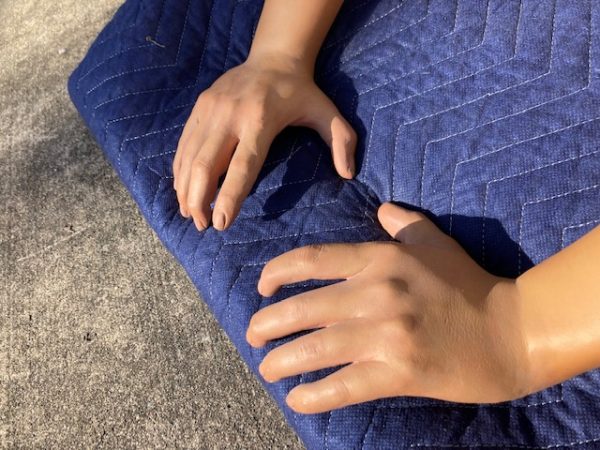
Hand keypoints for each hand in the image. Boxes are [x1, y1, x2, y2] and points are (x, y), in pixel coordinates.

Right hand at [173, 54, 356, 230]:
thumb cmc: (301, 92)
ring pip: (189, 156)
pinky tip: (183, 190)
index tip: (220, 223)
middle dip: (199, 200)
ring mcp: (210, 109)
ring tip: (190, 215)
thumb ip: (342, 141)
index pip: (242, 166)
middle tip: (202, 225)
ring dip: (186, 189)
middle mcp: (230, 115)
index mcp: (260, 120)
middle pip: (206, 165)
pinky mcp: (199, 106)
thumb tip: (348, 174)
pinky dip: (180, 170)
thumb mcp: (328, 113)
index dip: (229, 196)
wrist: (273, 56)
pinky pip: (184, 144)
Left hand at [246, 203, 532, 413]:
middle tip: (252, 335)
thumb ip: (405, 223)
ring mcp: (388, 333)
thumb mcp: (436, 243)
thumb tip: (383, 209)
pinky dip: (314, 395)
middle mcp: (378, 292)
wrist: (511, 332)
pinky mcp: (400, 372)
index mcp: (381, 258)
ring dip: (281, 361)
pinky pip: (343, 385)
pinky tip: (296, 398)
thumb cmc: (469, 285)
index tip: (261, 287)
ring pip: (316, 347)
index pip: (312, 260)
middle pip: (303, 307)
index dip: (277, 273)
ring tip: (266, 368)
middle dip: (268, 324)